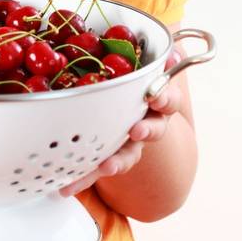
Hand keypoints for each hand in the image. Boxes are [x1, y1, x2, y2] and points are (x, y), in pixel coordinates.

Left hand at [58, 48, 182, 197]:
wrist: (117, 110)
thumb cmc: (128, 82)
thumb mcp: (138, 66)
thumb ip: (154, 61)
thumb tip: (174, 54)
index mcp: (155, 100)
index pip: (167, 98)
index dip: (164, 96)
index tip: (156, 95)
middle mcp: (145, 124)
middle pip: (152, 130)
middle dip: (146, 131)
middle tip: (136, 130)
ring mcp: (126, 144)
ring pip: (127, 155)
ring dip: (117, 162)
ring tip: (106, 166)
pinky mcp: (104, 157)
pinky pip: (94, 168)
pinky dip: (82, 178)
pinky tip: (67, 186)